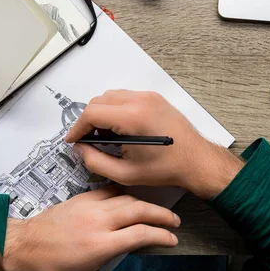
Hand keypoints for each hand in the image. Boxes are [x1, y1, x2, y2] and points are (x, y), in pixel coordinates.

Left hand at [3, 186, 179, 270]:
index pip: (141, 233)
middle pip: (139, 209)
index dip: (161, 235)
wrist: (23, 246)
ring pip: (127, 197)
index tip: (170, 240)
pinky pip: (110, 190)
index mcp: (100, 245)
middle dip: (161, 214)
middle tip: (173, 221)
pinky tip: (132, 199)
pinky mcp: (81, 198)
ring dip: (146, 203)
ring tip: (157, 211)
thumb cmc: (50, 268)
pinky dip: (125, 194)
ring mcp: (89, 206)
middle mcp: (97, 221)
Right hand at [65, 90, 242, 199]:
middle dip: (89, 120)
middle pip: (99, 101)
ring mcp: (149, 97)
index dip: (78, 127)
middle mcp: (140, 101)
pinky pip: (125, 97)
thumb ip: (96, 161)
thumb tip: (81, 149)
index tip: (74, 139)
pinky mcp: (154, 98)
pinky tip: (121, 128)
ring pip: (110, 96)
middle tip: (89, 140)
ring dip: (102, 113)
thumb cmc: (166, 168)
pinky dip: (116, 109)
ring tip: (106, 136)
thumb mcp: (125, 174)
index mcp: (133, 118)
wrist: (195, 160)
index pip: (92, 113)